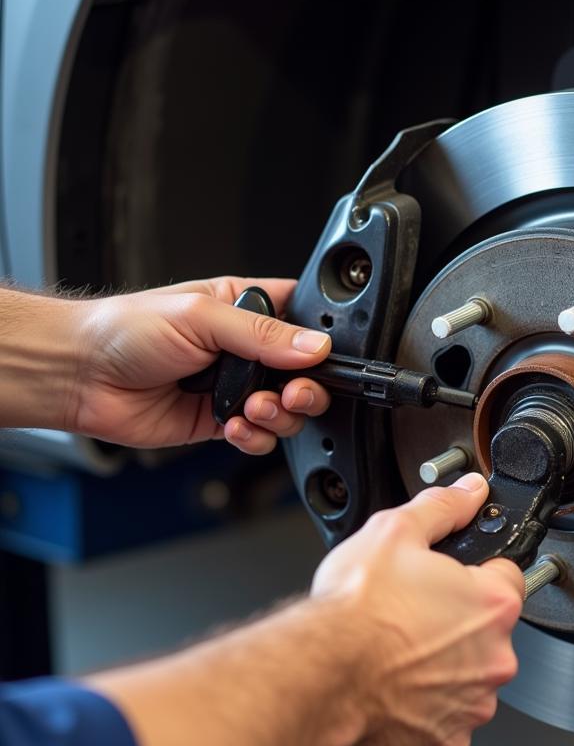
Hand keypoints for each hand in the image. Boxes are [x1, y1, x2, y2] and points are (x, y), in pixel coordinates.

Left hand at [69, 277, 333, 450]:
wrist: (80, 377)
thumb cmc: (124, 330)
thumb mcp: (201, 318)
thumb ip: (262, 334)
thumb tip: (314, 347)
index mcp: (245, 308)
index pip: (303, 318)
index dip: (320, 338)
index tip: (321, 355)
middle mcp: (245, 350)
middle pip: (306, 373)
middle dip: (307, 388)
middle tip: (293, 392)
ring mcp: (235, 389)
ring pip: (288, 410)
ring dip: (279, 415)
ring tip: (252, 409)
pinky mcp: (221, 423)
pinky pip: (259, 437)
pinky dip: (254, 437)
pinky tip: (234, 426)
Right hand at [312, 473, 524, 745]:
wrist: (319, 674)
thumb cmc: (356, 610)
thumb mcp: (395, 532)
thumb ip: (442, 507)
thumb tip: (469, 492)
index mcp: (493, 603)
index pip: (508, 575)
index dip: (475, 571)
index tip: (450, 578)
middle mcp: (495, 657)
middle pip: (487, 630)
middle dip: (457, 621)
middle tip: (414, 613)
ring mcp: (473, 703)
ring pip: (468, 675)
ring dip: (443, 665)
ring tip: (399, 649)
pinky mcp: (447, 740)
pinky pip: (445, 717)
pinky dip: (426, 705)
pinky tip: (395, 685)